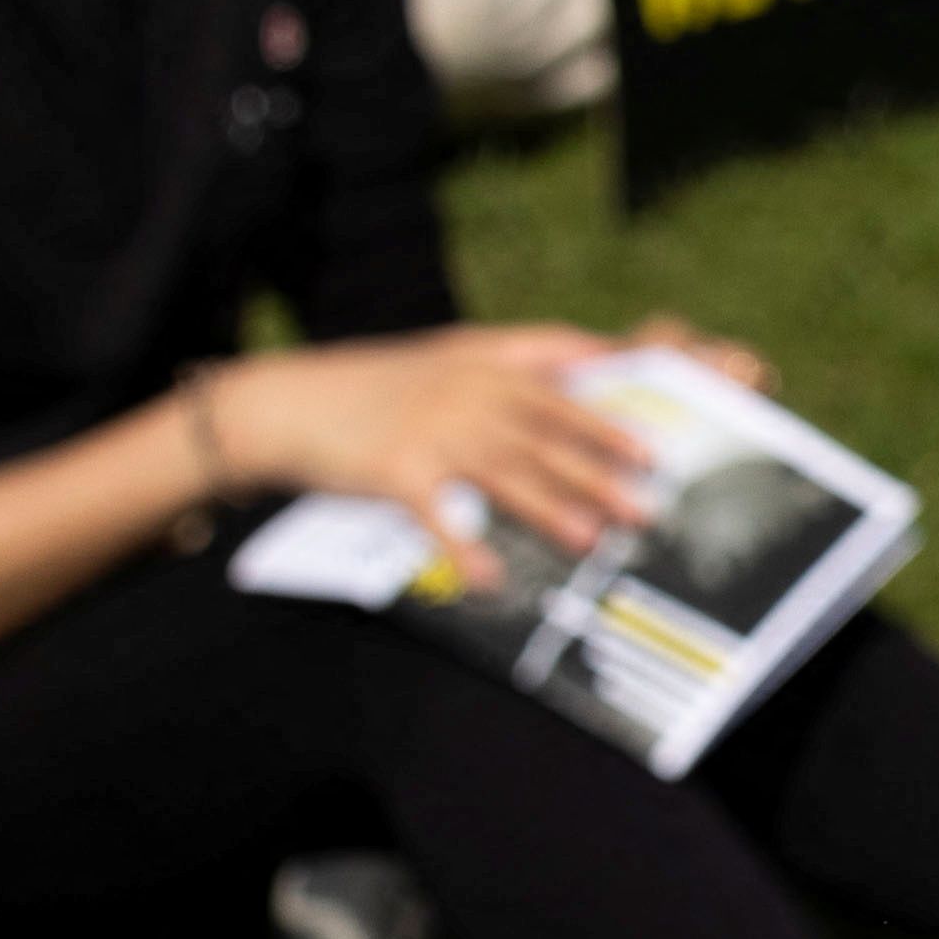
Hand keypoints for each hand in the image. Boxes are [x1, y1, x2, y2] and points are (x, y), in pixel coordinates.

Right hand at [219, 319, 671, 551]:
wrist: (287, 402)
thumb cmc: (368, 390)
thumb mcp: (439, 365)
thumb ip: (499, 378)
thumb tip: (560, 408)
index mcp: (481, 361)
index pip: (562, 371)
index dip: (610, 404)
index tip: (651, 439)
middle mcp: (465, 390)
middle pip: (548, 429)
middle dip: (601, 468)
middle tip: (648, 504)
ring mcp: (432, 429)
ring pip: (507, 469)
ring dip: (552, 507)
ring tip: (592, 541)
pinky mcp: (396, 469)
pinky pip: (439, 515)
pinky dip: (465, 547)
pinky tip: (490, 576)